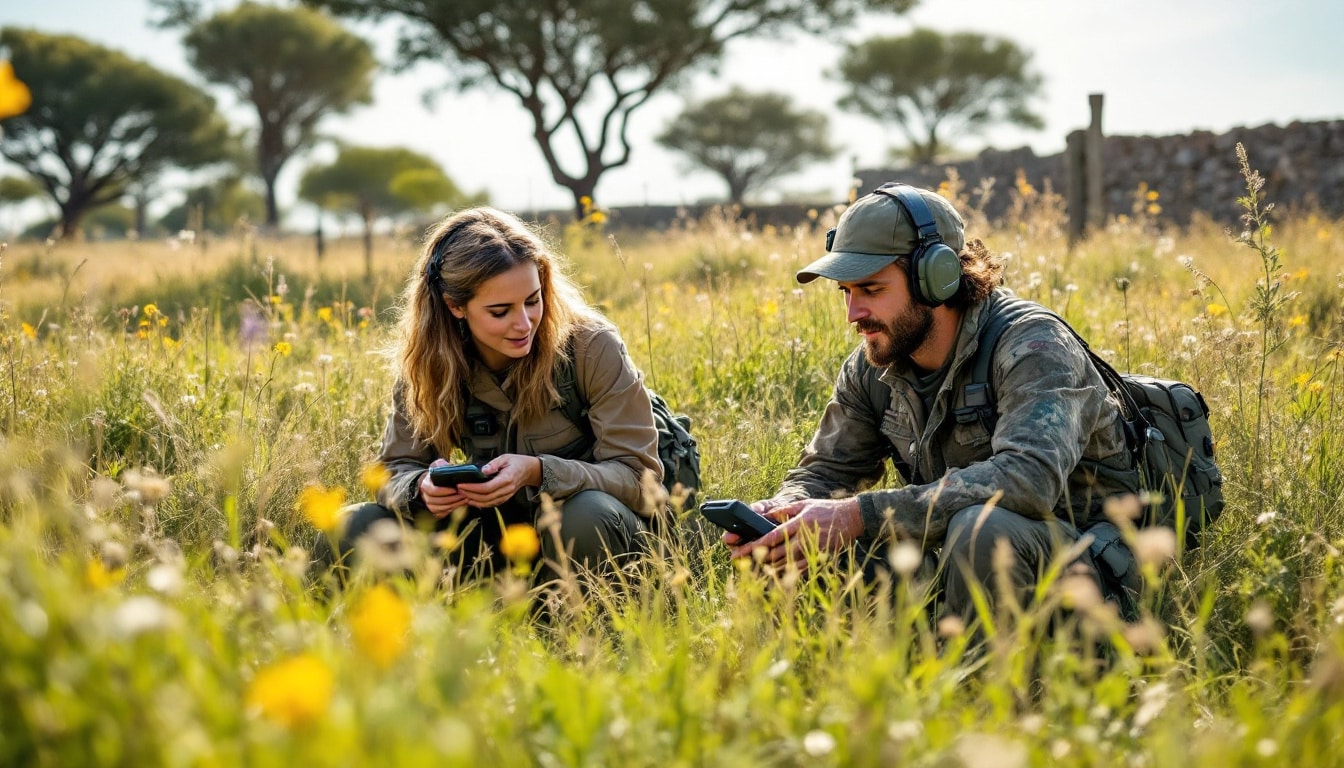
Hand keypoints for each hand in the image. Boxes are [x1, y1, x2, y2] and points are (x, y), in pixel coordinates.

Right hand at [419, 458, 469, 518]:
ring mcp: (430, 505)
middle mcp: (425, 497)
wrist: (434, 483)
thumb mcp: (439, 466)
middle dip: (453, 498)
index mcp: (425, 485)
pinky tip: (461, 503)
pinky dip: (453, 509)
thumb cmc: (439, 474)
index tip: (456, 488)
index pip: (434, 490)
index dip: (446, 491)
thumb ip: (442, 465)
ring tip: (465, 499)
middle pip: (439, 501)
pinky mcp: (435, 511)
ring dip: (455, 504)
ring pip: (442, 508)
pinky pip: (444, 513)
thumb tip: (449, 467)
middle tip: (464, 495)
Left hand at [453, 454, 539, 508]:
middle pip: (486, 497)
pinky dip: (480, 503)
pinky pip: (491, 504)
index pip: (487, 487)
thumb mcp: (505, 458)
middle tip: (458, 489)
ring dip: (474, 501)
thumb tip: (483, 470)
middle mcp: (507, 489)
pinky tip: (472, 499)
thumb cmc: (516, 463)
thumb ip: (494, 464)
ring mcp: (506, 495)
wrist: (528, 470)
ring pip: (488, 503)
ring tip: (462, 495)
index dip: (473, 488)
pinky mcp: (504, 498)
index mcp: (507, 479)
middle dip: (470, 495)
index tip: (462, 485)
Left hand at [726, 498, 863, 574]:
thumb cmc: (826, 509)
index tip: (739, 549)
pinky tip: (774, 575)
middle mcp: (803, 540)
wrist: (851, 519)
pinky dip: (785, 574)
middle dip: (754, 558)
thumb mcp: (804, 505)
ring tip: (750, 569)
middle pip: (774, 554)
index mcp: (798, 525)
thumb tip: (766, 514)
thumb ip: (784, 510)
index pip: (771, 537)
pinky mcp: (818, 559)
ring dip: (766, 568)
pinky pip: (798, 570)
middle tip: (738, 560)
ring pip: (785, 564)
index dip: (753, 545)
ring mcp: (812, 552)